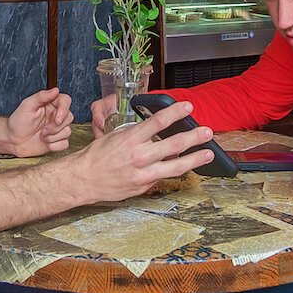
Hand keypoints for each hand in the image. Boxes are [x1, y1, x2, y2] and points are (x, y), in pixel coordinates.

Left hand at [7, 87, 72, 156]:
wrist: (12, 141)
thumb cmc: (18, 122)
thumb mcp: (27, 106)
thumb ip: (41, 96)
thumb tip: (56, 90)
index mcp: (50, 104)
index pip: (66, 101)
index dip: (64, 109)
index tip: (57, 119)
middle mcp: (55, 116)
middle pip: (69, 117)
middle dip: (56, 127)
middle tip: (43, 130)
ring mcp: (57, 129)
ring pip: (68, 131)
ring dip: (53, 136)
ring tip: (41, 136)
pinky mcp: (57, 141)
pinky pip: (65, 144)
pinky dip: (55, 145)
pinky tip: (45, 143)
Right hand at [74, 99, 214, 202]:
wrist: (84, 179)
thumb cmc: (98, 156)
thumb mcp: (116, 136)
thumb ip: (137, 133)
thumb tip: (156, 130)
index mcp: (132, 139)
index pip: (159, 121)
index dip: (175, 112)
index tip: (188, 107)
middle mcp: (140, 156)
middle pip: (174, 143)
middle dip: (194, 137)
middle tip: (207, 132)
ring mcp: (143, 173)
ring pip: (176, 165)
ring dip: (195, 158)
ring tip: (208, 153)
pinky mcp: (144, 186)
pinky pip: (163, 176)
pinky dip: (175, 169)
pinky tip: (186, 165)